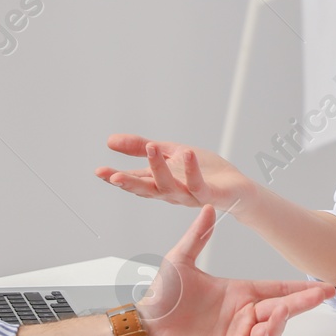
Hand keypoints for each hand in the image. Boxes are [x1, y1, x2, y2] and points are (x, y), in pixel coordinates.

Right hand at [96, 134, 250, 214]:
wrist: (236, 188)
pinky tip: (186, 154)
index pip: (134, 180)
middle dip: (129, 183)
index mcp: (160, 182)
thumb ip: (141, 147)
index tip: (99, 172)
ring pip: (169, 186)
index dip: (116, 178)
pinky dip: (192, 170)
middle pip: (146, 189)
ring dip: (158, 168)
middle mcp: (171, 192)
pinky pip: (198, 184)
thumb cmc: (204, 171)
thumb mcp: (169, 152)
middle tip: (113, 176)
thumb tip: (109, 141)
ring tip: (151, 148)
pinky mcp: (208, 195)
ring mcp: (189, 195)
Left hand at [138, 204, 335, 335]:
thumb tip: (209, 207)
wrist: (143, 331)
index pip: (276, 289)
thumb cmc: (160, 300)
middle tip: (322, 295)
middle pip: (281, 309)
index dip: (298, 288)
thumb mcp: (180, 261)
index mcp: (238, 293)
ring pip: (271, 332)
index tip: (321, 284)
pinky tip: (261, 335)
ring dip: (278, 324)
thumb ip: (198, 236)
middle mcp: (242, 315)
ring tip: (277, 316)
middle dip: (303, 303)